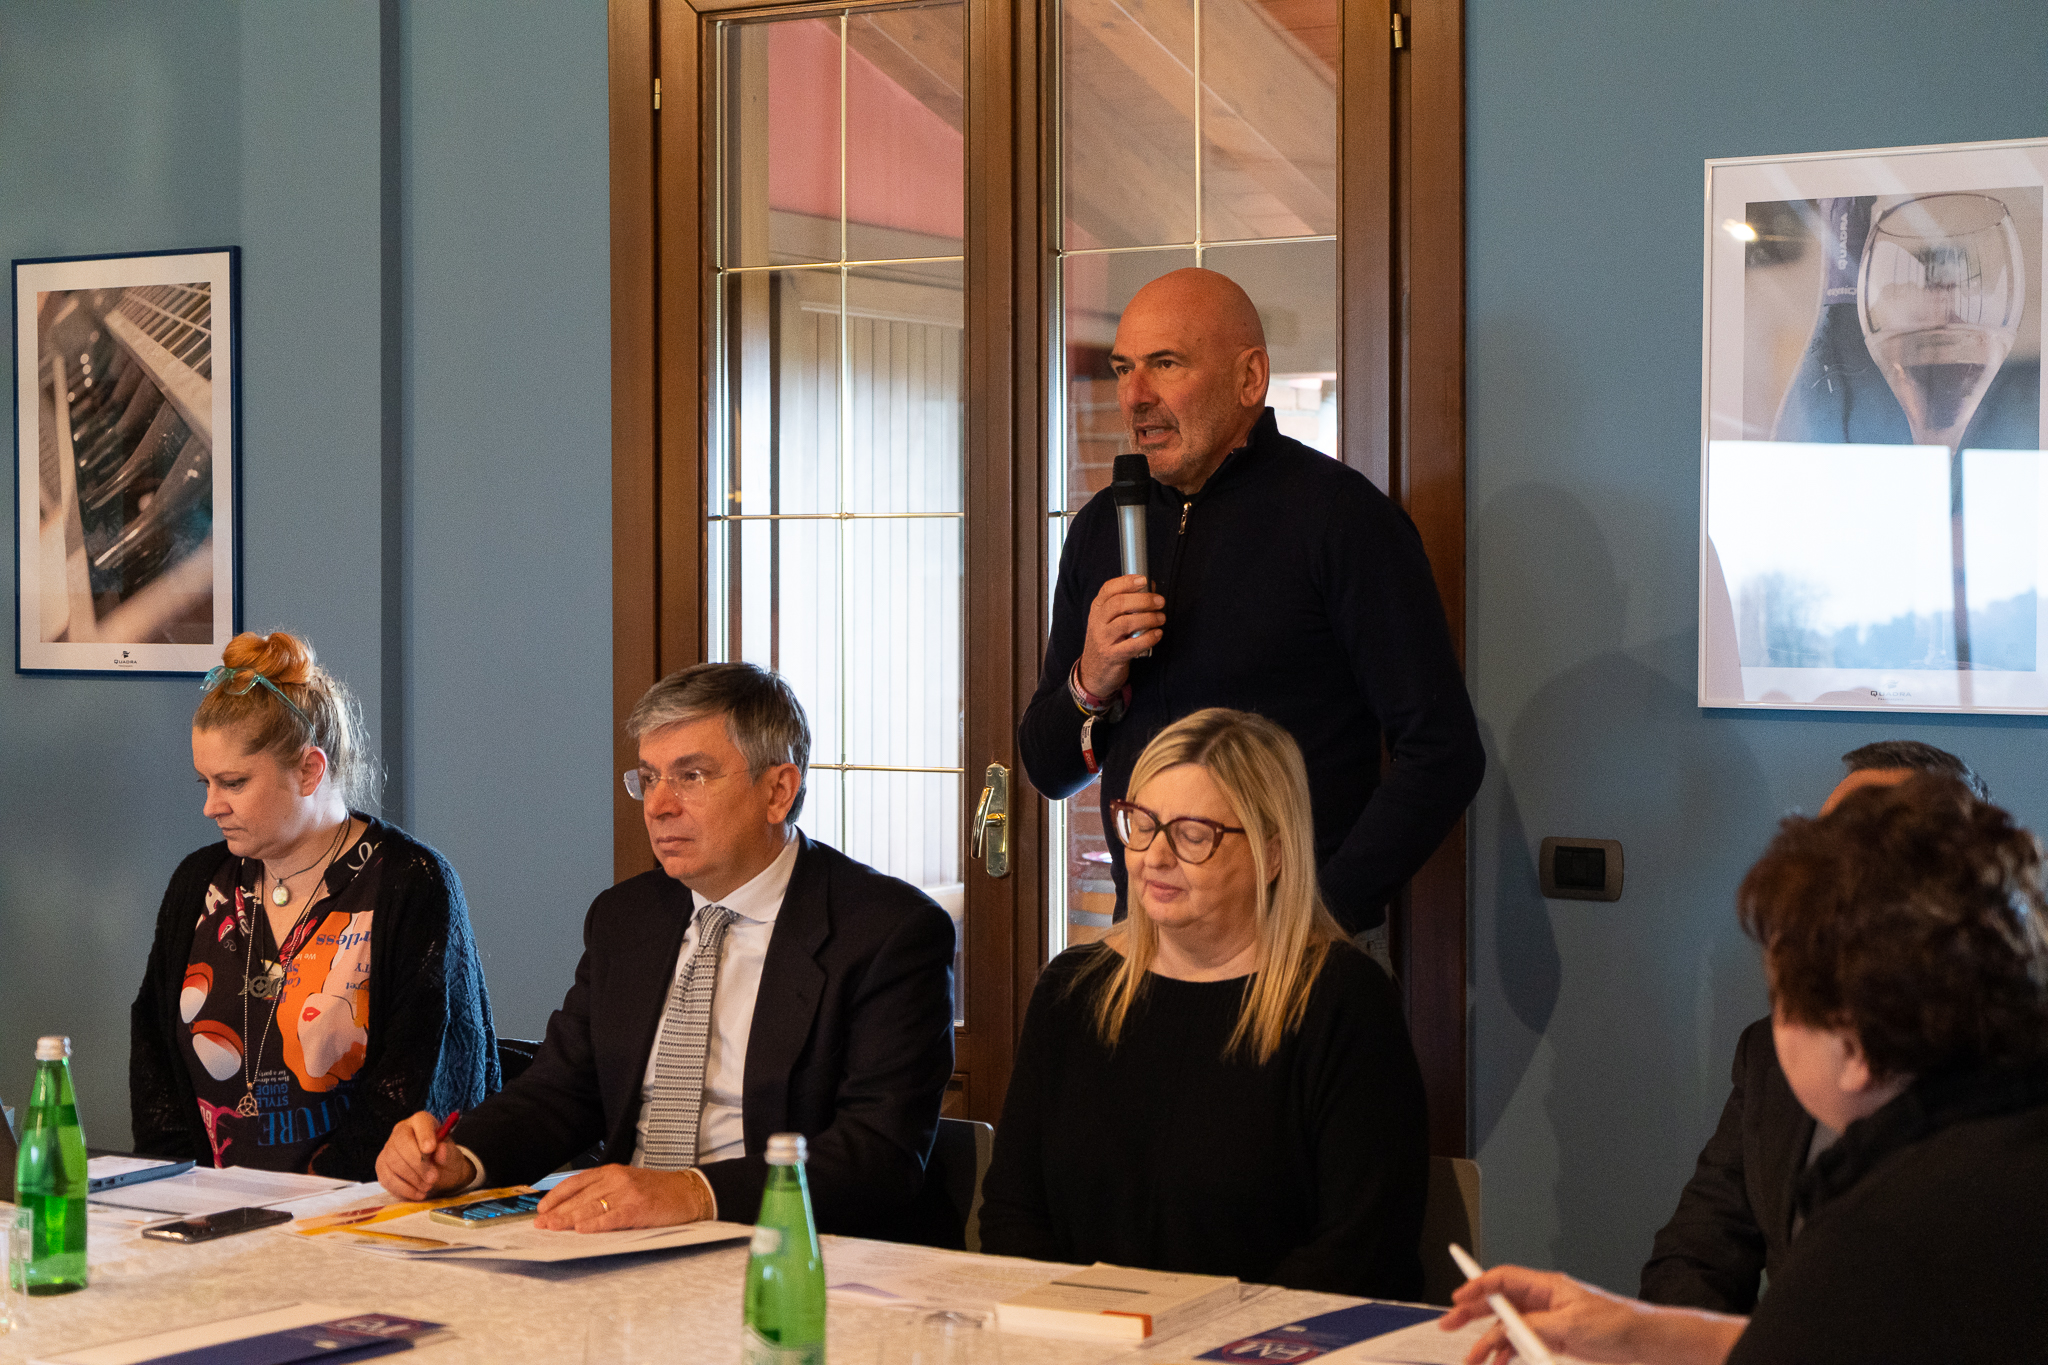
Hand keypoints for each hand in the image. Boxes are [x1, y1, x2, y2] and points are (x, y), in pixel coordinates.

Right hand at [375, 1111, 474, 1200]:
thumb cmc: (444, 1159)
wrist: (438, 1173)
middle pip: (402, 1144)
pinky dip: (403, 1189)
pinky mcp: (382, 1167)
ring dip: (412, 1178)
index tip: (431, 1149)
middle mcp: (401, 1131)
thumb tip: (441, 1152)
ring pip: (393, 1162)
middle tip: (433, 1178)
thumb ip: (447, 1152)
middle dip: (418, 1164)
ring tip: (428, 1187)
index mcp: (421, 1121)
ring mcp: (388, 1148)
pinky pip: (387, 1178)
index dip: (424, 1135)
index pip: (420, 1122)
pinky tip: (417, 1194)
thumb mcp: (452, 1154)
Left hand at [533, 1164, 709, 1231]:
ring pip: (592, 1207)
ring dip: (569, 1219)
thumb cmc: (658, 1191)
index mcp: (612, 1172)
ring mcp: (628, 1193)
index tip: (541, 1210)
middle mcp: (617, 1179)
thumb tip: (574, 1211)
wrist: (689, 1192)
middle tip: (540, 1225)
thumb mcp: (627, 1183)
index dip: (556, 1196)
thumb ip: (603, 1192)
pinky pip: (612, 1217)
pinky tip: (582, 1230)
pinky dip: (596, 1224)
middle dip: (557, 1212)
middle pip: (580, 1197)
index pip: (576, 1183)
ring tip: (552, 1228)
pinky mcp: (639, 1208)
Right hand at [1078, 573, 1164, 697]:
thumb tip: (1151, 588)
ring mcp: (1103, 640)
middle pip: (1118, 604)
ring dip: (1148, 618)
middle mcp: (1097, 622)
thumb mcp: (1110, 621)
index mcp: (1097, 609)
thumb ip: (1128, 604)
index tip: (1144, 580)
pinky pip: (1132, 645)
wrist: (1093, 672)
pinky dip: (1148, 638)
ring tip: (1161, 618)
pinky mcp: (1112, 656)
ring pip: (1126, 623)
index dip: (1127, 582)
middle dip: (1143, 600)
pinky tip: (1157, 634)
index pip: (1108, 589)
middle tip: (1160, 601)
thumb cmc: (1107, 641)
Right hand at [1441, 1266, 1743, 1364]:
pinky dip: (1507, 1353)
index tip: (1457, 1298)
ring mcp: (1549, 1321)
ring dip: (1488, 1342)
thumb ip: (1536, 1326)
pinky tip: (1498, 1364)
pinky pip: (1522, 1343)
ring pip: (1508, 1328)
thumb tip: (1506, 1329)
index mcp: (1547, 1286)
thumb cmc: (1618, 1325)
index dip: (1477, 1285)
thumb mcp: (1572, 1325)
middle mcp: (1544, 1300)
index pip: (1503, 1279)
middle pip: (1499, 1302)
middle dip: (1472, 1313)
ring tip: (1474, 1361)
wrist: (1647, 1344)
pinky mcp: (1556, 1339)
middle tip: (1448, 1326)